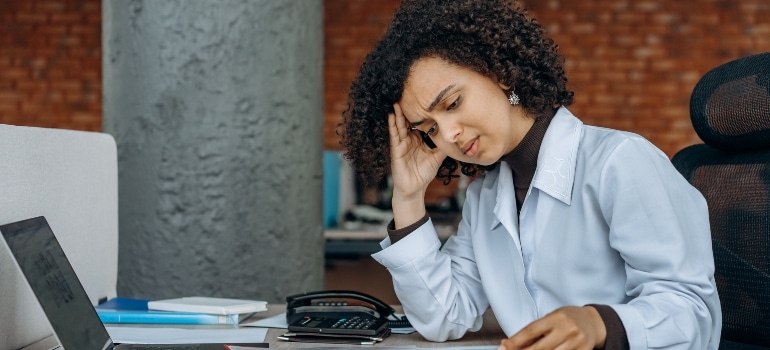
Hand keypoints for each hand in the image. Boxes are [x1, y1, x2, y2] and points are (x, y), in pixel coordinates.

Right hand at [388, 103, 445, 226]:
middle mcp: (408, 139)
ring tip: (397, 100)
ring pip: (400, 125)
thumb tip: (457, 137)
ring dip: (398, 113)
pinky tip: (391, 115)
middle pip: (408, 121)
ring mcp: (401, 144)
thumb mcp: (438, 157)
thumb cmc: (424, 174)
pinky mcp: (396, 150)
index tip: (424, 99)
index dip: (421, 112)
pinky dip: (392, 125)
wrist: (415, 189)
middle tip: (408, 93)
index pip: (419, 123)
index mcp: (418, 140)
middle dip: (407, 109)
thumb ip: (444, 146)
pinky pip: (394, 135)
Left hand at [498, 306, 605, 349]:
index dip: (515, 341)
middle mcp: (566, 330)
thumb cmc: (568, 318)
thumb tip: (513, 343)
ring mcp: (576, 343)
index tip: (504, 346)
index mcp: (556, 318)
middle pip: (539, 348)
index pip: (530, 331)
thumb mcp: (551, 318)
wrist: (593, 322)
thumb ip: (536, 330)